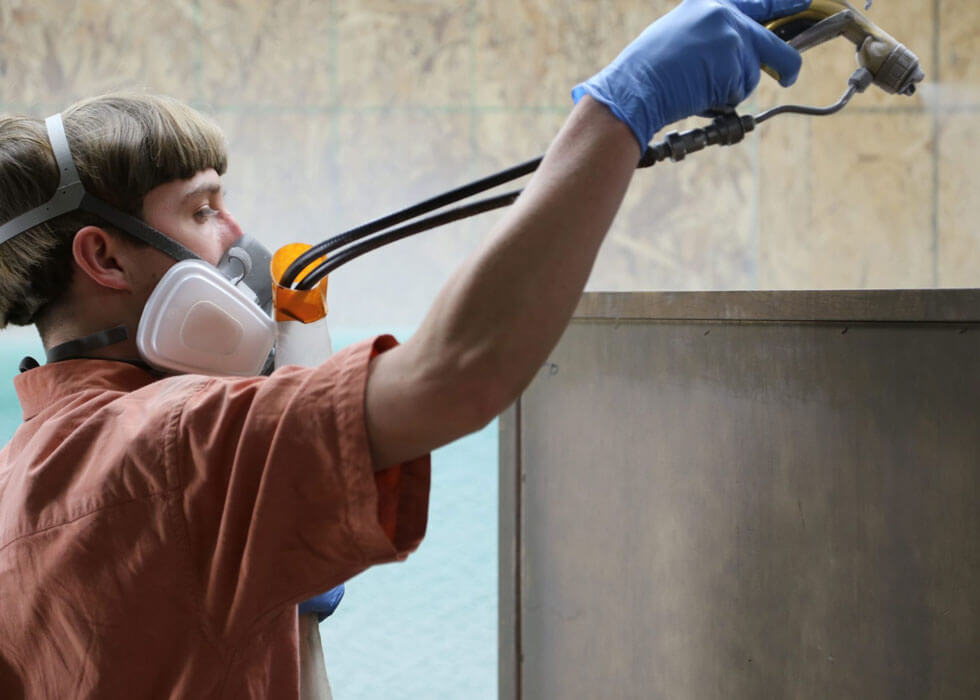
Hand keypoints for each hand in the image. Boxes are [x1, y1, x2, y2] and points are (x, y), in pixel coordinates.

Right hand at [572, 0, 811, 148]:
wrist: (635, 86)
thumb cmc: (645, 70)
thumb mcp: (678, 36)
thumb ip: (709, 36)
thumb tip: (732, 54)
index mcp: (708, 4)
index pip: (757, 3)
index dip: (783, 5)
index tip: (806, 3)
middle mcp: (724, 14)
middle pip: (770, 42)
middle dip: (784, 63)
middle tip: (788, 76)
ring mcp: (732, 37)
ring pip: (750, 75)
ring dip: (730, 90)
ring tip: (696, 90)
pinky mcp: (735, 62)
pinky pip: (739, 93)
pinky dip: (722, 102)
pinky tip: (697, 96)